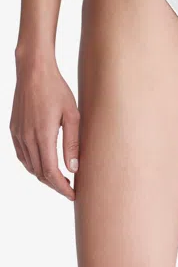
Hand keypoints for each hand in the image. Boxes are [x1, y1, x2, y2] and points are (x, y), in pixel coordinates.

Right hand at [10, 52, 79, 200]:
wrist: (33, 72)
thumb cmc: (57, 90)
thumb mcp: (72, 115)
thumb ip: (73, 143)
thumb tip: (73, 168)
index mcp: (43, 136)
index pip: (51, 173)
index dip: (62, 187)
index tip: (74, 194)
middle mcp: (27, 138)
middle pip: (40, 173)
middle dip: (56, 185)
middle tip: (71, 188)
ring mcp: (18, 135)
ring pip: (30, 166)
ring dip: (45, 175)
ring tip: (61, 177)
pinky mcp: (14, 130)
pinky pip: (22, 156)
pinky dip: (34, 165)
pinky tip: (44, 163)